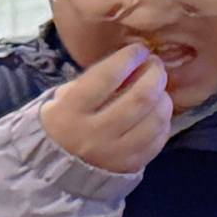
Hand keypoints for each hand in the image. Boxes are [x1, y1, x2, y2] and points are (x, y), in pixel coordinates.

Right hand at [42, 43, 171, 174]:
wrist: (54, 167)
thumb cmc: (61, 122)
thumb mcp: (63, 98)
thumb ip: (93, 81)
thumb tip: (131, 64)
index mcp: (69, 111)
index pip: (106, 77)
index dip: (128, 58)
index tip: (138, 50)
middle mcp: (92, 133)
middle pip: (140, 97)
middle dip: (155, 75)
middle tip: (155, 66)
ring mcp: (113, 152)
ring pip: (155, 119)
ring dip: (163, 98)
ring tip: (158, 90)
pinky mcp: (129, 165)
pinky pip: (158, 139)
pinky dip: (162, 122)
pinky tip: (155, 114)